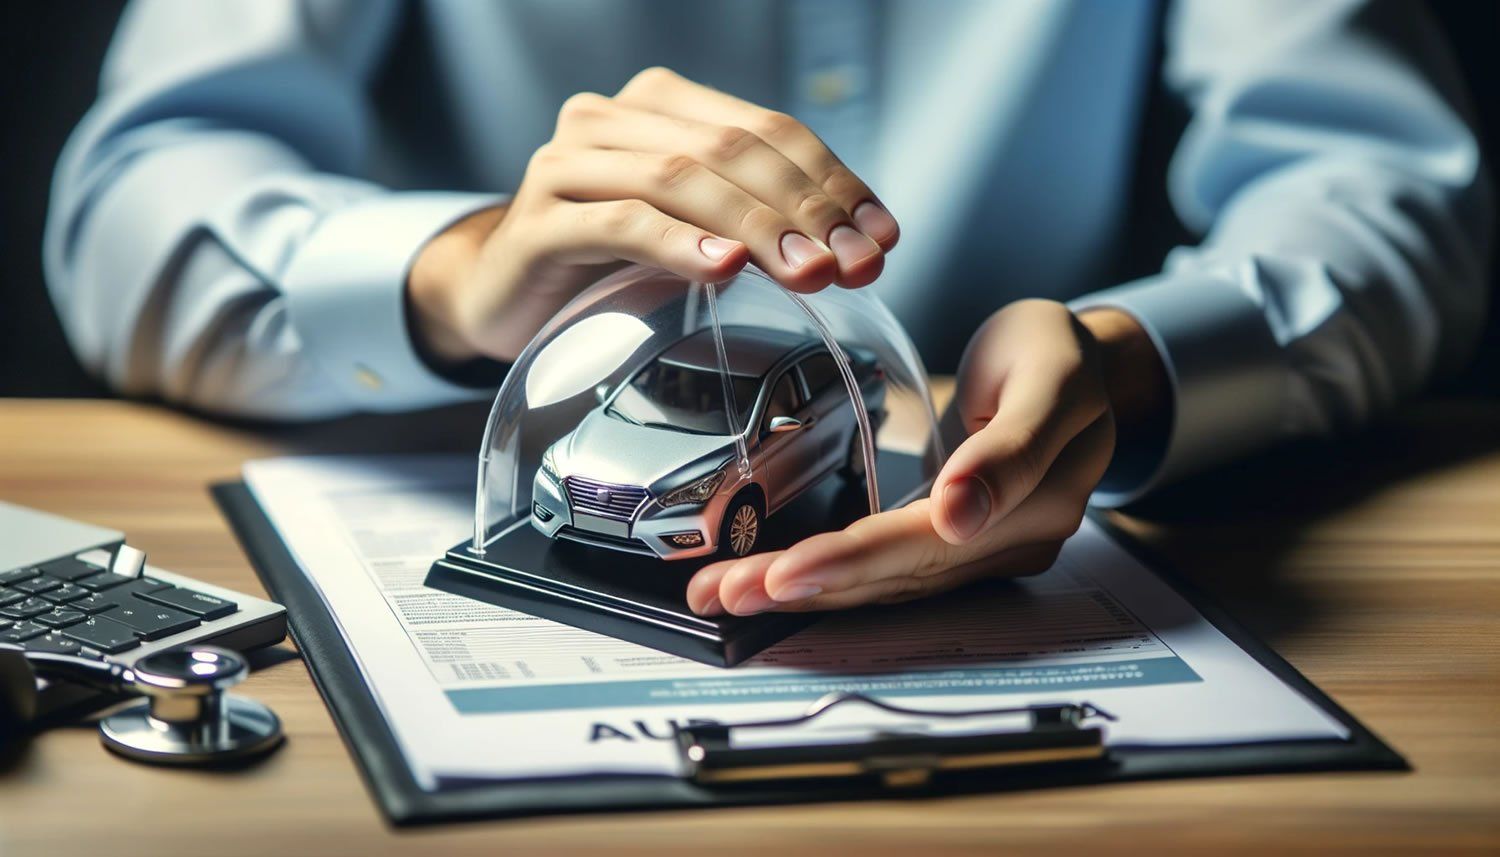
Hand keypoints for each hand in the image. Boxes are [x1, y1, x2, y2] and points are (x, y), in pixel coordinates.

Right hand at [407, 66, 899, 365]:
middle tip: (854, 264)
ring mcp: (566, 166)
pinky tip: (721, 267)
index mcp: (660, 105)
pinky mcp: (536, 223)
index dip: (832, 180)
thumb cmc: (609, 264)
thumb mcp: (693, 232)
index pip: (765, 130)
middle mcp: (610, 119)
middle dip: (804, 209)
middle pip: (728, 151)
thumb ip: (758, 221)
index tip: (881, 237)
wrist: (503, 296)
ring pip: (678, 180)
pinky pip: (617, 223)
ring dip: (754, 227)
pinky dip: (675, 243)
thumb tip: (859, 245)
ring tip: (807, 272)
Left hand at [685, 300, 1168, 616]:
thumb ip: (1011, 448)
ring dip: (809, 593)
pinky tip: (777, 582)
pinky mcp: (962, 548)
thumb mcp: (1050, 376)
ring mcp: (987, 551)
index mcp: (1037, 500)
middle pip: (898, 574)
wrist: (1083, 366)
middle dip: (809, 586)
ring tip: (730, 594)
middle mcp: (1011, 541)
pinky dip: (833, 578)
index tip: (785, 572)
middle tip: (728, 592)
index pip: (927, 542)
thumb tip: (959, 516)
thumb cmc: (1057, 355)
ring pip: (889, 583)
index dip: (851, 560)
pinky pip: (892, 572)